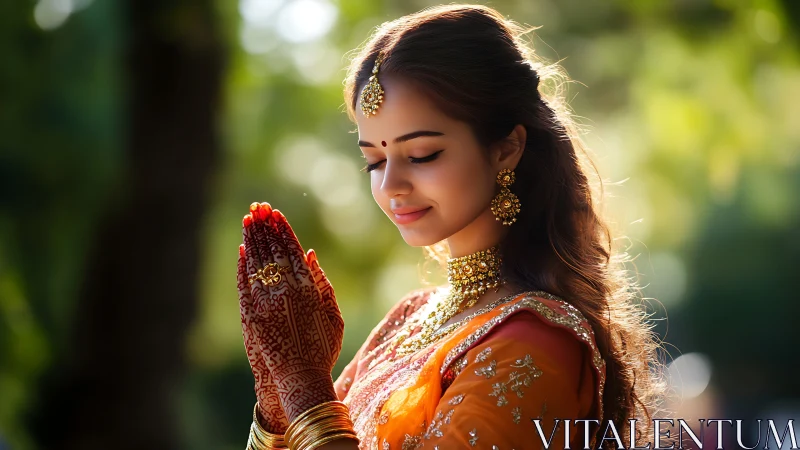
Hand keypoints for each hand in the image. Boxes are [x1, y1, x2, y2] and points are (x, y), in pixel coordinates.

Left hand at [242, 202, 344, 421]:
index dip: (282, 230)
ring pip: (256, 262)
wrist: (298, 380)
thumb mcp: (332, 316)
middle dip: (264, 227)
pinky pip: (244, 282)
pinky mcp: (250, 314)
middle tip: (258, 207)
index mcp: (307, 289)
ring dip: (252, 239)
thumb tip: (310, 254)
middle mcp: (285, 291)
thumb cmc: (321, 349)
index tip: (276, 214)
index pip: (291, 250)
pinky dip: (243, 264)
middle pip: (272, 250)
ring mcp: (265, 302)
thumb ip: (322, 283)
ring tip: (249, 220)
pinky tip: (243, 249)